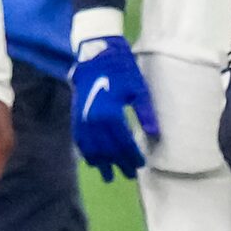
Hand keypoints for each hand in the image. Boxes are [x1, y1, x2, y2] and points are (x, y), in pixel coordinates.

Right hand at [69, 34, 156, 179]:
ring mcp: (82, 119)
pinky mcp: (76, 116)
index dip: (132, 155)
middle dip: (118, 163)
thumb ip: (146, 114)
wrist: (95, 55)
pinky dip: (86, 153)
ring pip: (91, 148)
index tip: (141, 165)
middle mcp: (94, 120)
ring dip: (101, 163)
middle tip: (129, 175)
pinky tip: (92, 161)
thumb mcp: (138, 90)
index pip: (123, 142)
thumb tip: (154, 135)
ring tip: (109, 175)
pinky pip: (80, 140)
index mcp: (111, 113)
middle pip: (107, 149)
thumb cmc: (121, 70)